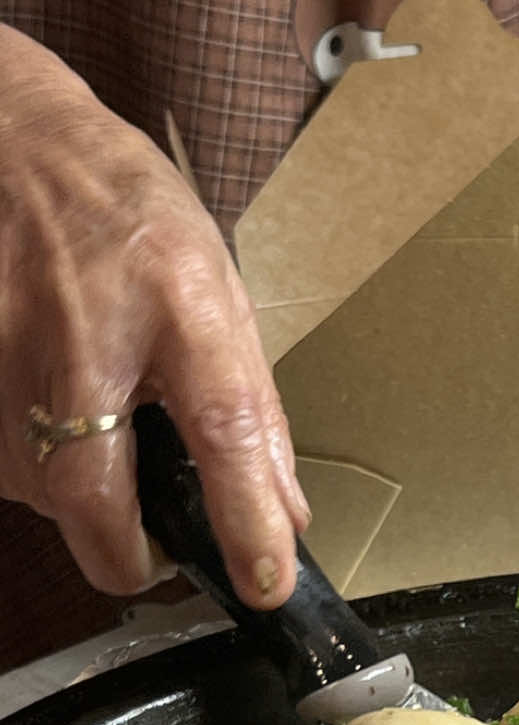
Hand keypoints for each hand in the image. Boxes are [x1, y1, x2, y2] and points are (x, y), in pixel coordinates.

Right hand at [0, 25, 307, 608]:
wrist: (15, 142)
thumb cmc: (128, 217)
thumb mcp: (219, 293)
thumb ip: (253, 411)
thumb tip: (284, 514)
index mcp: (179, 306)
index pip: (223, 433)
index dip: (245, 521)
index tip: (263, 582)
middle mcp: (84, 335)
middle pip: (93, 499)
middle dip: (130, 557)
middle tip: (155, 552)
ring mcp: (4, 353)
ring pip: (42, 495)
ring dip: (83, 501)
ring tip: (101, 438)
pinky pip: (5, 467)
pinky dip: (38, 468)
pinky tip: (56, 416)